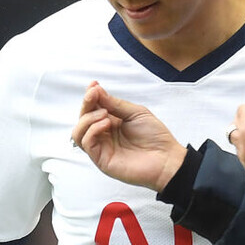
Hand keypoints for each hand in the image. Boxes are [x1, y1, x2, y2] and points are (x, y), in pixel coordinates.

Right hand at [71, 81, 186, 191]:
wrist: (166, 158)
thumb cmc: (155, 137)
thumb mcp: (136, 113)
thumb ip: (115, 104)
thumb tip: (96, 91)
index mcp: (111, 122)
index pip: (93, 109)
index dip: (91, 96)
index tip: (93, 85)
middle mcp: (104, 135)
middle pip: (83, 119)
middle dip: (86, 104)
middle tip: (93, 94)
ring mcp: (102, 148)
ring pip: (78, 132)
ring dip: (87, 118)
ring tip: (104, 113)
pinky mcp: (101, 160)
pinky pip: (86, 143)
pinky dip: (92, 130)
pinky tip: (106, 123)